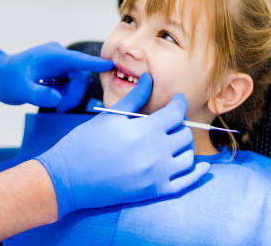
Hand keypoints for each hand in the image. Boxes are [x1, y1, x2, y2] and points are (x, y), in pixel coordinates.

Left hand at [0, 42, 111, 110]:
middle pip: (79, 75)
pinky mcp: (60, 69)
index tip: (108, 66)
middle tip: (60, 108)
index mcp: (51, 56)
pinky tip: (52, 96)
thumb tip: (57, 99)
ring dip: (69, 94)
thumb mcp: (20, 90)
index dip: (93, 64)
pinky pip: (71, 82)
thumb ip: (39, 94)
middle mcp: (59, 55)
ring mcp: (60, 61)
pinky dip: (66, 92)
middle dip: (73, 94)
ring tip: (53, 103)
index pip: (76, 60)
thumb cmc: (7, 80)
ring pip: (77, 80)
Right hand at [35, 74, 210, 219]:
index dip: (178, 103)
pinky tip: (202, 166)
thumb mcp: (110, 117)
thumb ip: (134, 98)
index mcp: (144, 131)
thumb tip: (149, 79)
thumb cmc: (84, 144)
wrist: (67, 179)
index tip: (177, 100)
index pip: (176, 113)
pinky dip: (197, 174)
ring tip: (173, 140)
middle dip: (179, 124)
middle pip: (184, 134)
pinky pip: (185, 183)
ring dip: (184, 146)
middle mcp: (155, 153)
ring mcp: (155, 175)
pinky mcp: (153, 192)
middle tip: (169, 121)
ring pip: (188, 157)